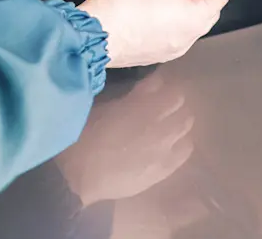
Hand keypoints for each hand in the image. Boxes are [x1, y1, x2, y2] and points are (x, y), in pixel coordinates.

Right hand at [56, 72, 194, 204]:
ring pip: (186, 128)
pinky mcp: (164, 170)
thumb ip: (136, 94)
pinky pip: (185, 151)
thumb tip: (156, 82)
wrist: (75, 178)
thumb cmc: (84, 137)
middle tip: (160, 108)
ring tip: (164, 128)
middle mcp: (161, 128)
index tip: (157, 89)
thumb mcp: (107, 107)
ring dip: (178, 124)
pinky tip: (167, 147)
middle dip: (173, 106)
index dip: (166, 89)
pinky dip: (179, 144)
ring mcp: (165, 150)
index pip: (174, 92)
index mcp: (144, 109)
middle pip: (183, 109)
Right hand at [78, 0, 228, 67]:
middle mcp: (187, 38)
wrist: (91, 35)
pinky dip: (173, 15)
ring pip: (191, 21)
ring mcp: (170, 48)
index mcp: (195, 18)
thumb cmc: (120, 8)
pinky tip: (157, 3)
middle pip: (209, 8)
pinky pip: (173, 31)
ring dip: (188, 0)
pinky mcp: (153, 52)